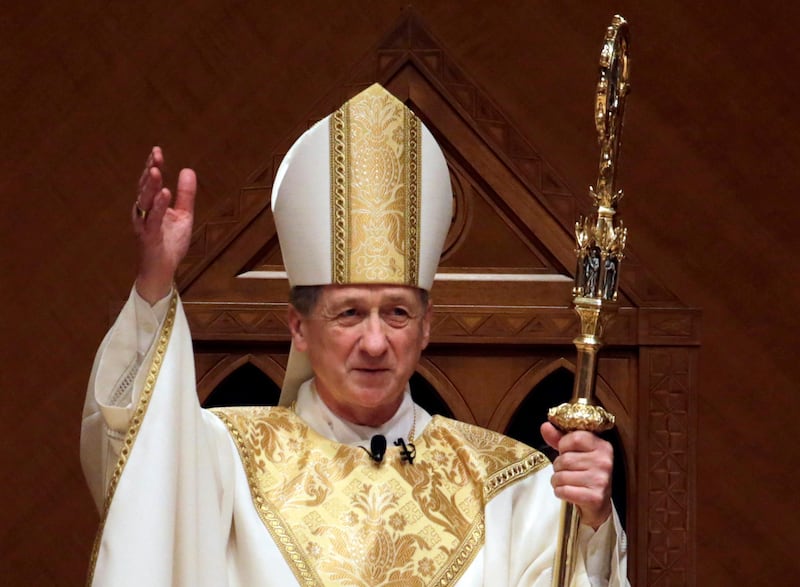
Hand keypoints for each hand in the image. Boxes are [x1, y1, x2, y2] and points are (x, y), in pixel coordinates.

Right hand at [132, 147, 195, 303]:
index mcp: (150, 205)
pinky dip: (159, 206)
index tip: (157, 151)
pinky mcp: (149, 237)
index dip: (152, 166)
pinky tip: (165, 193)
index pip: (150, 182)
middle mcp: (143, 212)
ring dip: (151, 186)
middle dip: (151, 171)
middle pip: (145, 188)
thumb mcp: (183, 215)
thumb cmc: (170, 242)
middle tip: (156, 155)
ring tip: (158, 170)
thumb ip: (186, 194)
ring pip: (145, 201)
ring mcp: (144, 224)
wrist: (164, 269)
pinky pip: (153, 219)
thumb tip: (188, 170)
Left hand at [541, 422, 612, 529]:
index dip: (563, 445)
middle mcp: (604, 462)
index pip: (575, 437)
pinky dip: (560, 492)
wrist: (598, 504)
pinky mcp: (595, 497)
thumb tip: (546, 426)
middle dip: (558, 466)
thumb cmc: (585, 473)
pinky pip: (564, 491)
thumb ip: (559, 438)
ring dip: (557, 481)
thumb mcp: (575, 452)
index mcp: (602, 446)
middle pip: (565, 459)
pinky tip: (568, 492)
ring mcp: (601, 480)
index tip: (566, 451)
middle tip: (566, 471)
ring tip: (566, 482)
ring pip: (561, 476)